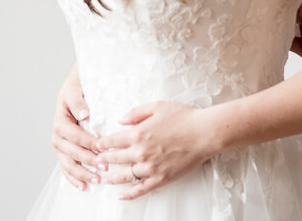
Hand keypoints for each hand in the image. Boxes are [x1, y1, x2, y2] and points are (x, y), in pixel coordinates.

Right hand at [51, 67, 98, 189]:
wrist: (72, 90)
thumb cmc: (75, 90)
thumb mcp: (74, 91)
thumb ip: (78, 103)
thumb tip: (83, 115)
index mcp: (60, 122)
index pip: (75, 136)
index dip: (88, 143)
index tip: (103, 148)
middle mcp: (57, 137)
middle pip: (72, 153)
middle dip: (88, 161)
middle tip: (105, 166)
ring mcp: (59, 147)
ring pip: (68, 164)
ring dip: (82, 174)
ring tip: (96, 180)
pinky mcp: (63, 153)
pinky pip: (66, 168)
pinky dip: (73, 178)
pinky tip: (83, 186)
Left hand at [93, 102, 218, 199]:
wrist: (204, 133)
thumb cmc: (184, 117)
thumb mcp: (158, 106)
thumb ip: (136, 113)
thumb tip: (121, 120)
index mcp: (137, 134)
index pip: (112, 141)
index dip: (102, 144)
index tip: (97, 146)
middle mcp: (140, 153)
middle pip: (114, 159)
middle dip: (103, 160)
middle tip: (97, 162)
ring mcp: (150, 168)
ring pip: (124, 176)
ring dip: (111, 178)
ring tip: (105, 179)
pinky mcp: (161, 178)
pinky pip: (140, 189)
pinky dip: (129, 194)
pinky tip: (121, 195)